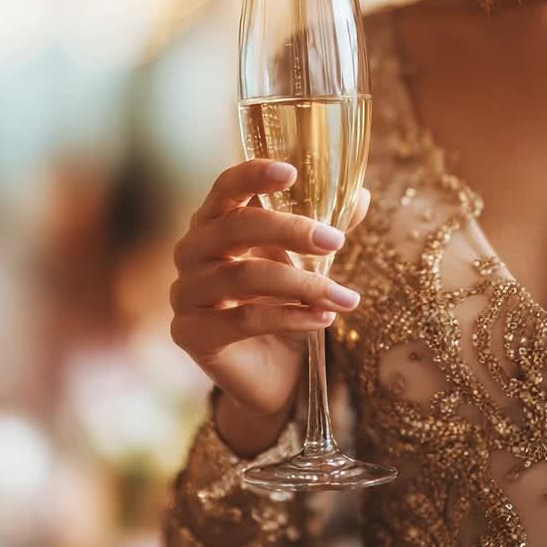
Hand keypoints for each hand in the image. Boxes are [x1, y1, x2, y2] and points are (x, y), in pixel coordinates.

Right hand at [169, 159, 369, 453]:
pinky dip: (290, 317)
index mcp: (214, 223)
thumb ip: (325, 230)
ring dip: (303, 284)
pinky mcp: (189, 334)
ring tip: (344, 297)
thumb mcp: (307, 264)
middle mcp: (191, 252)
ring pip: (243, 277)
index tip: (291, 171)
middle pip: (234, 228)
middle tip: (336, 241)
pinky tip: (323, 319)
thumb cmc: (283, 306)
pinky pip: (243, 320)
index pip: (225, 189)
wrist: (271, 375)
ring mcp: (185, 293)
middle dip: (290, 231)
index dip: (253, 176)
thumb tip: (361, 196)